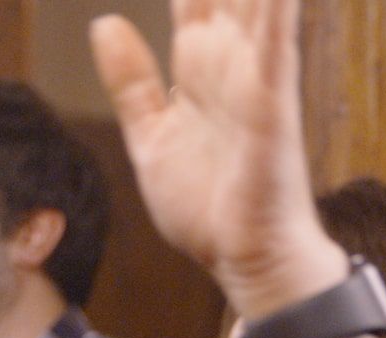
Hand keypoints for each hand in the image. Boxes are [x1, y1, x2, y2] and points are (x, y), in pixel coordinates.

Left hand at [90, 0, 346, 317]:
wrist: (250, 264)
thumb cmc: (212, 209)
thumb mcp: (152, 137)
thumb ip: (134, 81)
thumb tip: (106, 22)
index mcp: (204, 64)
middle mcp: (233, 61)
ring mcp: (257, 80)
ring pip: (257, 1)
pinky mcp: (271, 109)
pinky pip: (276, 50)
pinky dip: (279, 15)